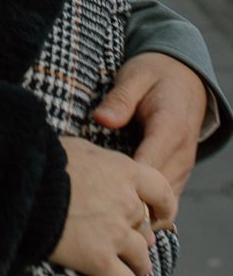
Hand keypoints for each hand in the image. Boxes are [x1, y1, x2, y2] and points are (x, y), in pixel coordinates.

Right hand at [51, 137, 175, 275]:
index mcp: (125, 172)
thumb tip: (105, 168)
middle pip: (146, 227)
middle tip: (126, 238)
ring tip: (128, 265)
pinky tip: (118, 275)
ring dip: (136, 263)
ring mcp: (116, 234)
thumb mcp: (79, 147)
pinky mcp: (100, 260)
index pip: (161, 191)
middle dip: (138, 235)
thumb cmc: (47, 161)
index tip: (160, 215)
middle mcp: (127, 203)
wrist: (25, 185)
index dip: (163, 206)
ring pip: (141, 258)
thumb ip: (102, 161)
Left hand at [93, 51, 206, 200]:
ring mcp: (184, 169)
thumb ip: (119, 99)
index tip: (95, 178)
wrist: (185, 77)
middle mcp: (182, 156)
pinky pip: (165, 199)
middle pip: (155, 195)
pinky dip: (145, 200)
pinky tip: (119, 188)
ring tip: (103, 189)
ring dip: (136, 201)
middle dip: (126, 195)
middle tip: (94, 187)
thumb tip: (100, 119)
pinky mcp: (180, 175)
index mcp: (170, 130)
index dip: (122, 180)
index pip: (148, 169)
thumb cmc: (155, 75)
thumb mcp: (134, 77)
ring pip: (162, 203)